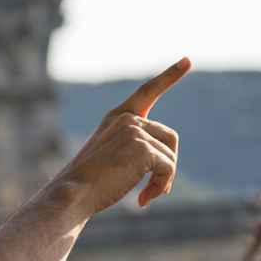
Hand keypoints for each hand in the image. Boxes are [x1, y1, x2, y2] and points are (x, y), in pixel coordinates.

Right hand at [52, 58, 189, 217]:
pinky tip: (142, 201)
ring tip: (144, 197)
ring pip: (170, 156)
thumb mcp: (111, 158)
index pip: (148, 91)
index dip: (170, 75)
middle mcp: (127, 119)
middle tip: (155, 189)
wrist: (72, 194)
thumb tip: (168, 165)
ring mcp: (135, 130)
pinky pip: (168, 169)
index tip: (188, 60)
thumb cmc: (88, 183)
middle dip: (167, 165)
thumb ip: (135, 150)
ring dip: (163, 180)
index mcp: (117, 117)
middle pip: (169, 138)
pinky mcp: (143, 147)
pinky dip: (161, 187)